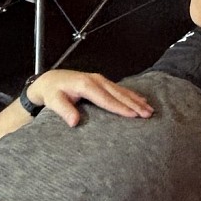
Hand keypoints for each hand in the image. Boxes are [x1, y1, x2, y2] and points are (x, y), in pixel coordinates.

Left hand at [26, 70, 152, 126]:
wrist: (50, 80)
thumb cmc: (52, 92)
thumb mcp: (54, 101)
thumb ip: (64, 110)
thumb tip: (74, 121)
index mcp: (86, 85)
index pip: (106, 99)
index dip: (120, 107)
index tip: (133, 116)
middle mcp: (96, 80)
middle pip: (118, 94)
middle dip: (134, 104)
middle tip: (148, 114)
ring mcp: (100, 79)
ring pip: (122, 90)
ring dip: (136, 100)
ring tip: (149, 109)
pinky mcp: (102, 81)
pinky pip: (119, 88)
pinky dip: (132, 95)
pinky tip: (141, 100)